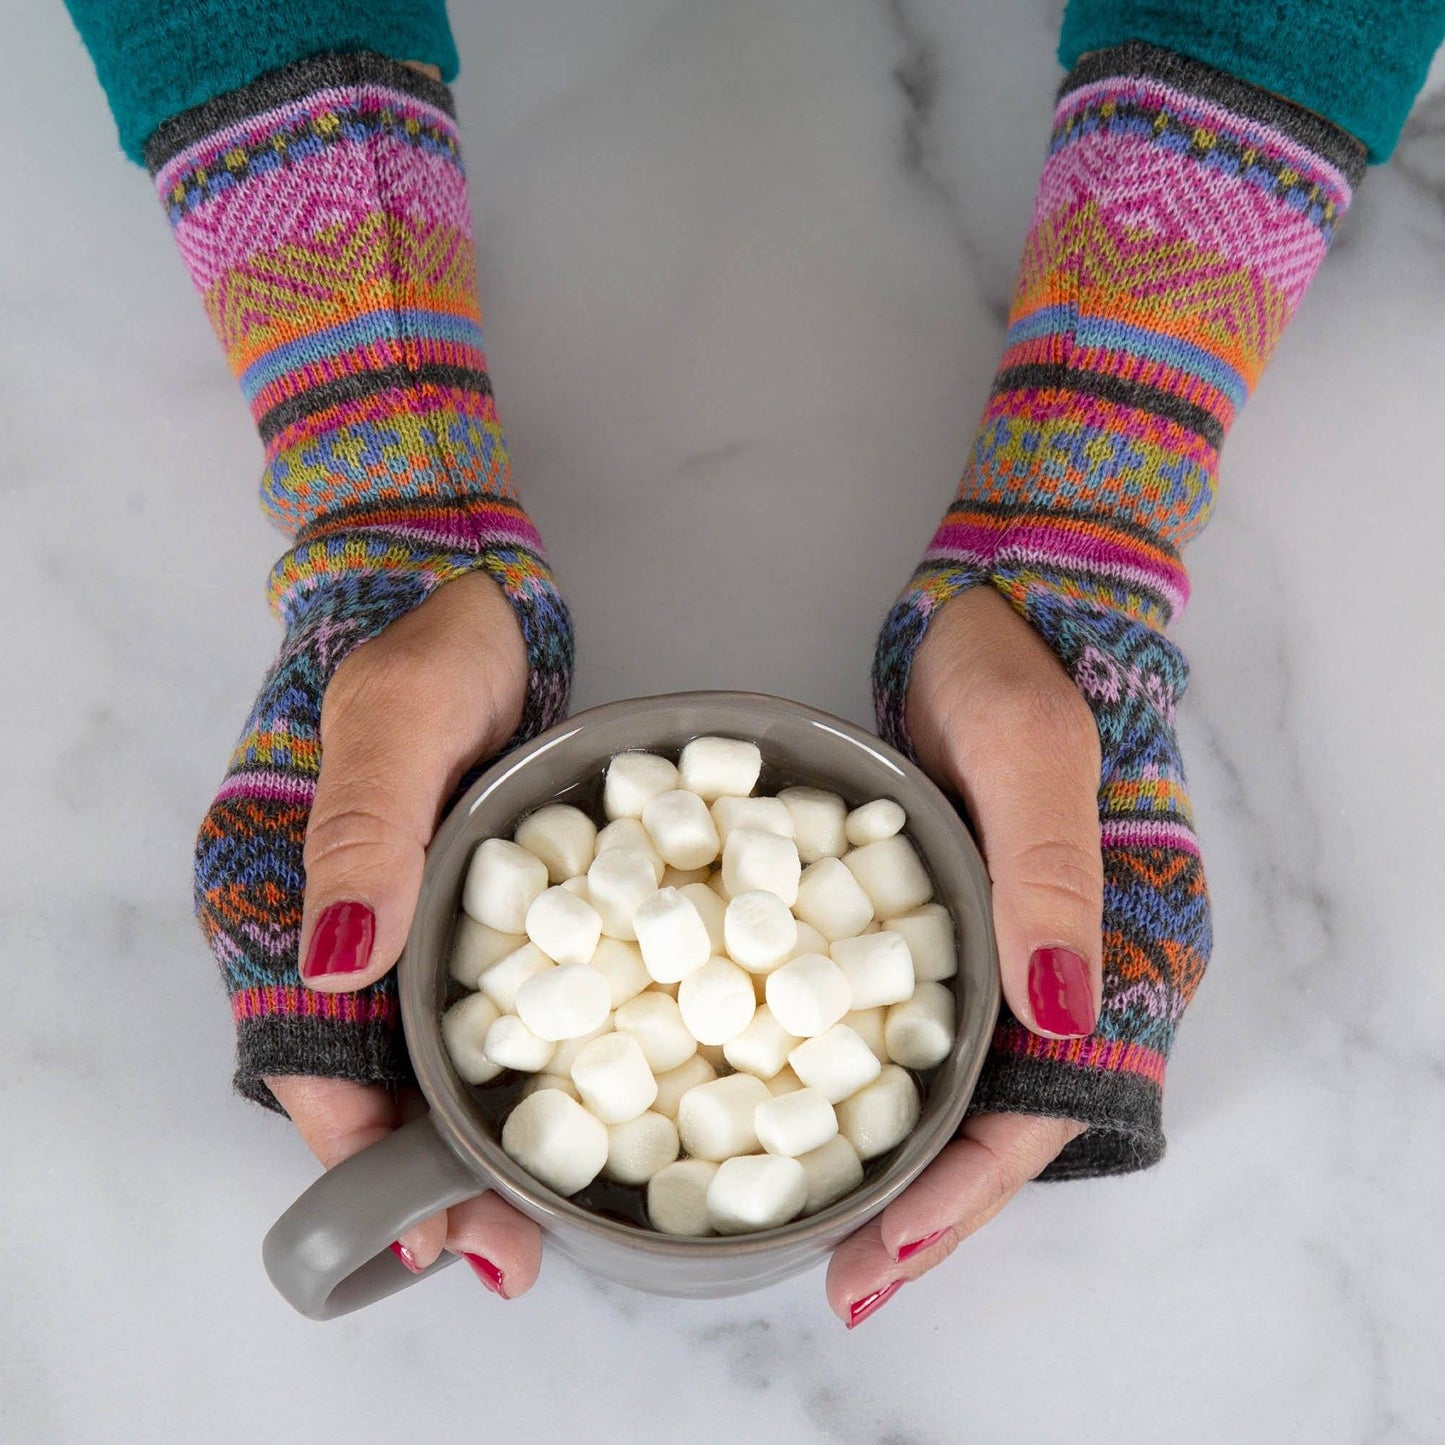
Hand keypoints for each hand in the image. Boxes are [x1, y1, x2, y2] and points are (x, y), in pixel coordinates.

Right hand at [265, 572, 545, 1297]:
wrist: (470, 586)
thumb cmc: (426, 639)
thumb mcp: (397, 718)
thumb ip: (366, 828)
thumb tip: (341, 962)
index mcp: (290, 895)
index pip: (308, 1055)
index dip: (365, 1153)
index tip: (433, 1230)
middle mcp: (344, 923)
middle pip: (369, 1079)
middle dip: (427, 1175)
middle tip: (508, 1250)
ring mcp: (408, 913)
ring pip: (422, 1055)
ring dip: (471, 1136)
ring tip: (539, 1213)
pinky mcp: (469, 897)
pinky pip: (481, 999)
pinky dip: (512, 1064)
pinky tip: (568, 1105)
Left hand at [827, 585, 1099, 1326]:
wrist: (988, 613)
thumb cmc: (1018, 673)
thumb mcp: (1033, 759)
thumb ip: (1049, 878)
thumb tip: (1055, 1009)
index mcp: (1103, 950)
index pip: (1045, 1103)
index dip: (969, 1189)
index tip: (888, 1250)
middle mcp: (1053, 972)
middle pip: (996, 1123)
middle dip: (927, 1210)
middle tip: (845, 1279)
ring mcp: (996, 954)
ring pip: (954, 1090)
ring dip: (896, 1167)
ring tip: (824, 1234)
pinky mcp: (945, 927)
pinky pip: (911, 1028)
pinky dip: (868, 1085)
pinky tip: (806, 1118)